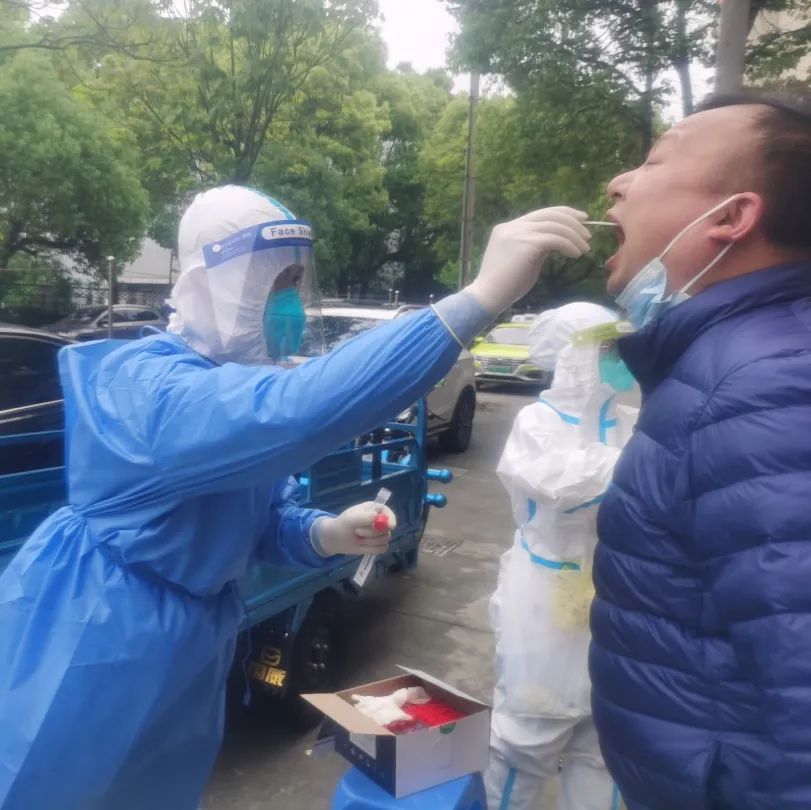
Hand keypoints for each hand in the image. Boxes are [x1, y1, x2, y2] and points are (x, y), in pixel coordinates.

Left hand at [312, 502, 396, 555]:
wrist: (335, 538)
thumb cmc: (342, 524)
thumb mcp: (351, 518)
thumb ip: (365, 517)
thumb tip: (378, 518)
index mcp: (374, 509)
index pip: (388, 513)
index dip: (391, 519)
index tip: (389, 526)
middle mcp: (379, 521)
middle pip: (387, 528)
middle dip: (372, 532)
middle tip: (357, 531)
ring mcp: (380, 533)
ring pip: (385, 539)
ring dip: (370, 541)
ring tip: (358, 538)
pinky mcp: (378, 544)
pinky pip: (383, 548)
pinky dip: (372, 548)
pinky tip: (363, 546)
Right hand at [467, 207, 590, 313]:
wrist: (488, 297)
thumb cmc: (505, 286)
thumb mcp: (522, 260)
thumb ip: (536, 247)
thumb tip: (557, 241)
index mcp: (509, 228)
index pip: (541, 214)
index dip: (563, 213)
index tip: (580, 219)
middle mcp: (512, 226)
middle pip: (550, 214)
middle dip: (573, 221)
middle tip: (587, 233)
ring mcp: (518, 233)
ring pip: (555, 226)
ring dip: (574, 236)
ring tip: (584, 249)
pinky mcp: (526, 244)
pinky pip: (555, 239)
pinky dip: (569, 245)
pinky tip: (576, 254)